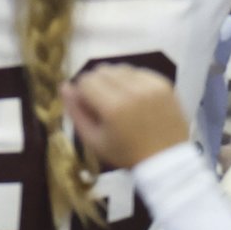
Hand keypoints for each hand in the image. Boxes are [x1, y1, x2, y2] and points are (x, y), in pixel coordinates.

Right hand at [62, 64, 190, 168]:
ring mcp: (150, 86)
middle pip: (102, 70)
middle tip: (104, 104)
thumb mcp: (94, 141)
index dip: (83, 93)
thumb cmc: (126, 154)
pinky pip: (139, 72)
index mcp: (113, 107)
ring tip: (121, 100)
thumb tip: (64, 86)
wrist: (167, 161)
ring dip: (115, 81)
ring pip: (120, 68)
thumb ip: (75, 113)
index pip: (85, 80)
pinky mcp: (164, 84)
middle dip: (97, 84)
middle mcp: (132, 91)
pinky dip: (133, 81)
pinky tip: (136, 98)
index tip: (90, 107)